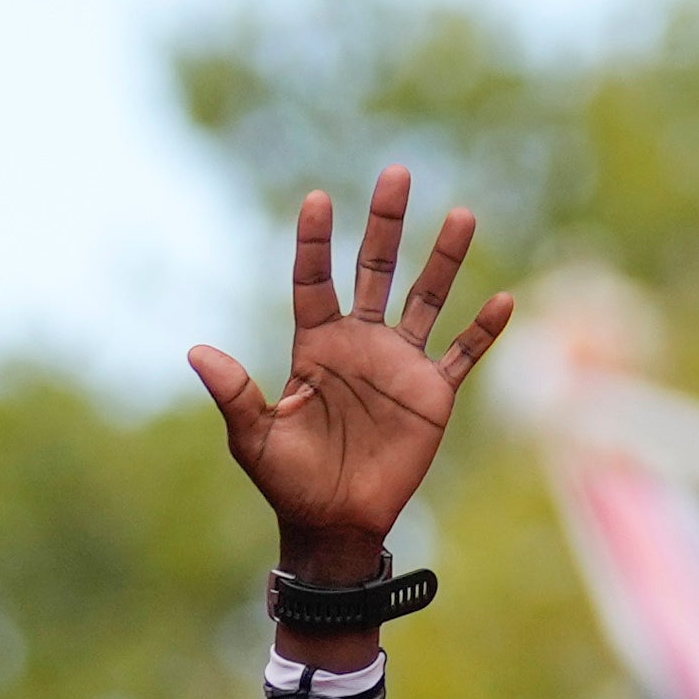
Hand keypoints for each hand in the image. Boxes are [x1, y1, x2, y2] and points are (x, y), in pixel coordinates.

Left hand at [187, 168, 504, 589]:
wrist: (334, 525)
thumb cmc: (289, 483)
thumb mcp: (254, 438)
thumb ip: (235, 393)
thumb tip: (196, 352)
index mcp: (315, 346)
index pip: (313, 280)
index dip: (314, 242)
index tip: (316, 200)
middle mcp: (360, 344)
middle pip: (375, 269)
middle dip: (386, 223)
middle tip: (396, 173)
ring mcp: (399, 365)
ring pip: (425, 298)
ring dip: (444, 258)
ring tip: (461, 214)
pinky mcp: (432, 394)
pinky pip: (462, 354)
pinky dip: (483, 331)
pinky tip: (503, 300)